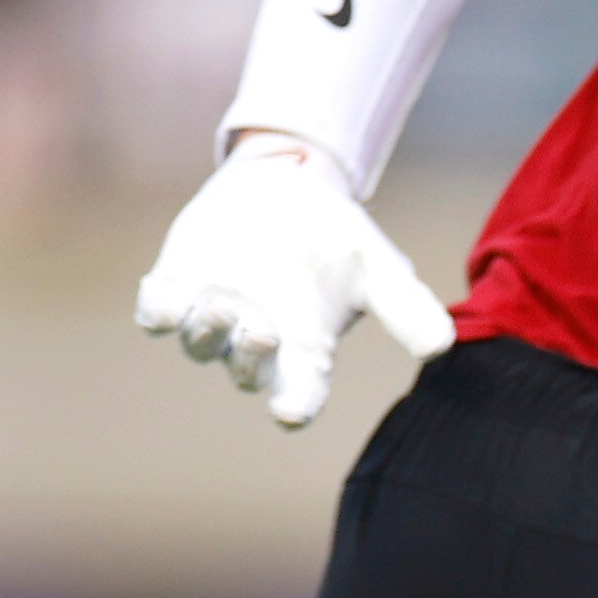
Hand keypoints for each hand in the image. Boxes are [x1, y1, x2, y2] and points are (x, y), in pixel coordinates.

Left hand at [132, 136, 458, 427]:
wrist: (287, 185)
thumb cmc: (335, 236)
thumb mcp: (378, 267)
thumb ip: (406, 307)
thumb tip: (440, 345)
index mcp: (304, 351)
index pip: (300, 392)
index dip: (294, 405)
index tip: (289, 412)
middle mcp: (256, 342)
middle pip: (246, 371)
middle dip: (250, 358)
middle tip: (261, 330)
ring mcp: (215, 318)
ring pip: (200, 345)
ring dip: (207, 332)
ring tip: (219, 304)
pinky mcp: (178, 288)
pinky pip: (158, 314)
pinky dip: (159, 309)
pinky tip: (165, 293)